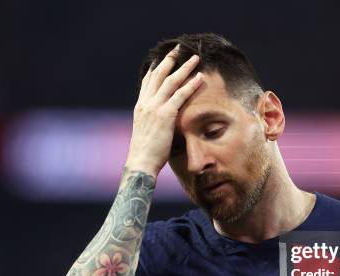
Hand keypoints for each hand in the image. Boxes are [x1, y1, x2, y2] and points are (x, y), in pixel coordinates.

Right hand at [125, 45, 203, 176]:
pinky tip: (200, 77)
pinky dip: (191, 85)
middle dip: (169, 60)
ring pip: (171, 81)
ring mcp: (154, 108)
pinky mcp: (165, 115)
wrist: (140, 163)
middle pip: (158, 75)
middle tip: (178, 49)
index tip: (163, 58)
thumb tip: (163, 121)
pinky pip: (180, 96)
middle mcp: (145, 103)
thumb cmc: (145, 153)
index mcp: (140, 107)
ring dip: (184, 68)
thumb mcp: (147, 132)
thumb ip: (153, 121)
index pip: (148, 82)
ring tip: (195, 58)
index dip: (156, 68)